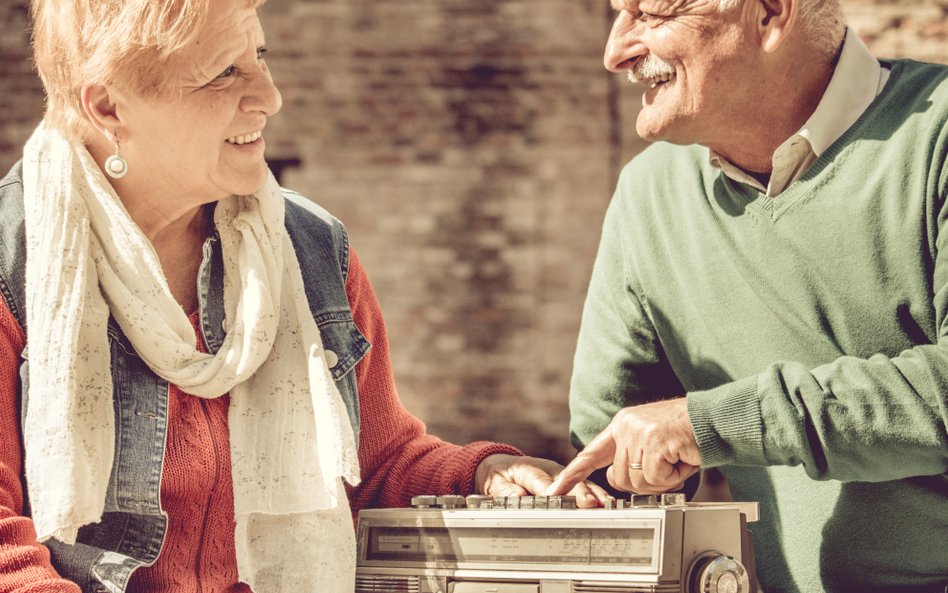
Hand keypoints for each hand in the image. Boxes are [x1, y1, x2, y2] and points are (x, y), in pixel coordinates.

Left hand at [474, 454, 611, 507]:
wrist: (500, 464)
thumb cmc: (498, 475)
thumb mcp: (493, 483)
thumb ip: (504, 490)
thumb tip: (517, 496)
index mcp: (529, 469)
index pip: (541, 482)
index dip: (551, 491)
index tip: (560, 501)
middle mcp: (548, 469)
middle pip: (566, 481)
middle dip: (578, 492)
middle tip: (590, 503)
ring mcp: (560, 473)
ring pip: (579, 481)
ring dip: (593, 493)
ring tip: (605, 504)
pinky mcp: (568, 479)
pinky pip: (583, 485)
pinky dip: (595, 494)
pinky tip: (607, 503)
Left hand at [545, 398, 700, 495]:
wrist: (713, 420)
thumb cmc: (687, 436)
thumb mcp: (652, 443)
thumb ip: (632, 458)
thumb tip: (620, 482)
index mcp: (621, 426)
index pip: (591, 453)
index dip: (573, 474)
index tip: (557, 490)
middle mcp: (625, 427)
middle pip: (619, 478)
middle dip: (643, 483)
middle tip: (666, 469)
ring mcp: (638, 433)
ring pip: (637, 482)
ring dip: (661, 481)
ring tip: (675, 460)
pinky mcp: (654, 442)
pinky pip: (655, 479)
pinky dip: (672, 478)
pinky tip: (681, 459)